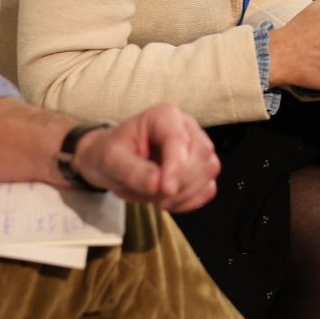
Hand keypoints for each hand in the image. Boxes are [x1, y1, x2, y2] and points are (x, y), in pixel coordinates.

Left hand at [70, 103, 220, 212]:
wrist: (112, 163)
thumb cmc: (110, 154)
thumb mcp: (111, 160)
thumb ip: (134, 171)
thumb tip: (158, 185)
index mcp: (164, 116)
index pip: (180, 139)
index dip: (176, 166)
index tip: (165, 189)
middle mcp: (186, 127)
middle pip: (202, 154)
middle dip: (182, 182)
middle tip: (155, 195)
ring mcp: (196, 146)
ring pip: (209, 169)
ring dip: (187, 193)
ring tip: (160, 199)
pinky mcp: (199, 168)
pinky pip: (208, 187)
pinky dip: (192, 200)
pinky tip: (171, 201)